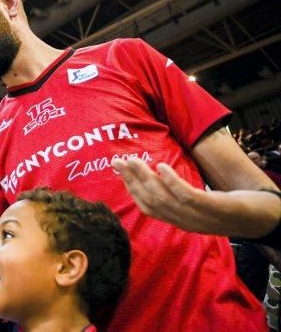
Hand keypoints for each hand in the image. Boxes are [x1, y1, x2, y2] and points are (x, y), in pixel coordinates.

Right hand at [113, 157, 280, 237]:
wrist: (265, 218)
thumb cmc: (231, 207)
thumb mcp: (201, 202)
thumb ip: (179, 194)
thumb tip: (156, 175)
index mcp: (180, 221)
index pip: (147, 206)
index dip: (130, 188)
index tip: (117, 169)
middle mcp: (186, 222)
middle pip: (151, 202)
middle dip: (132, 180)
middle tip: (119, 160)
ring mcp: (200, 217)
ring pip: (164, 199)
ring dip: (145, 178)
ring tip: (134, 160)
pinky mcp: (214, 209)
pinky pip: (187, 197)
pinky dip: (171, 182)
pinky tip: (161, 167)